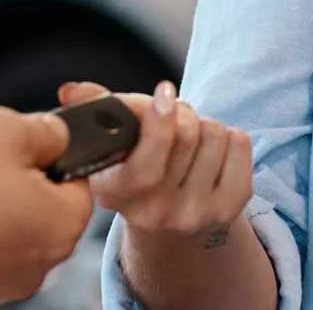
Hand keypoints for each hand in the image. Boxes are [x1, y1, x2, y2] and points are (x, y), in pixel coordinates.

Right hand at [59, 80, 251, 243]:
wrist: (170, 222)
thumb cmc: (137, 166)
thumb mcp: (111, 143)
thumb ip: (94, 110)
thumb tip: (72, 91)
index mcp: (116, 195)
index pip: (145, 166)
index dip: (158, 123)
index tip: (163, 93)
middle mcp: (156, 215)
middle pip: (187, 134)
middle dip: (182, 113)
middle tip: (173, 118)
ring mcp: (195, 216)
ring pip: (216, 134)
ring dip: (204, 126)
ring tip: (190, 141)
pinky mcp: (229, 210)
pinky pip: (241, 145)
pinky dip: (230, 138)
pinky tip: (212, 152)